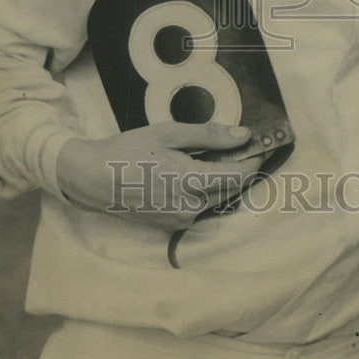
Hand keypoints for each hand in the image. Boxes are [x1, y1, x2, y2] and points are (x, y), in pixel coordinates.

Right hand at [56, 122, 262, 230]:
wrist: (94, 179)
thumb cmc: (130, 150)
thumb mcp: (170, 133)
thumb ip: (210, 135)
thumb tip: (244, 135)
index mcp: (190, 182)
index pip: (240, 175)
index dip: (255, 158)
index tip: (264, 142)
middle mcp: (190, 208)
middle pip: (233, 188)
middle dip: (242, 166)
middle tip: (243, 144)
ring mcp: (182, 220)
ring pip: (219, 199)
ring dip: (226, 179)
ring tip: (218, 155)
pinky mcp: (173, 225)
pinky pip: (202, 206)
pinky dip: (208, 189)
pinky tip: (197, 171)